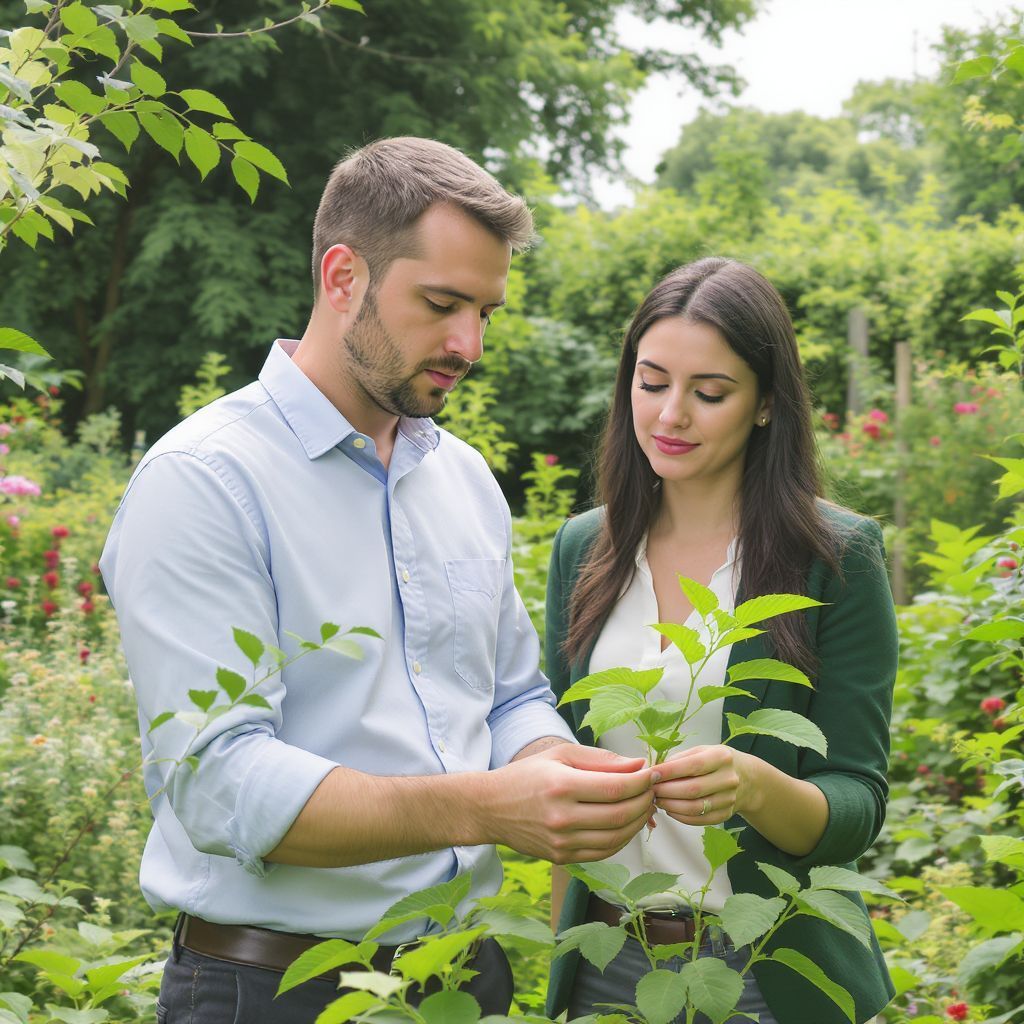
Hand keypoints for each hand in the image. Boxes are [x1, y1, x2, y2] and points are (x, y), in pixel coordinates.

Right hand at [482, 744, 655, 863]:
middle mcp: (562, 817)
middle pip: (620, 814)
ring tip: (643, 805)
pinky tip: (626, 823)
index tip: (652, 773)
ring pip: (616, 837)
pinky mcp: (562, 857)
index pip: (616, 787)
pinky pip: (604, 852)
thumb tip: (638, 766)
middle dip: (644, 801)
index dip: (641, 782)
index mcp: (562, 786)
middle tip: (652, 789)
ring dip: (638, 822)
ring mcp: (562, 842)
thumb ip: (601, 760)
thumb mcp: (561, 755)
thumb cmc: (528, 775)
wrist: (491, 808)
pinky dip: (622, 839)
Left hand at [652, 745, 758, 826]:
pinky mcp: (726, 815)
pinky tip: (670, 810)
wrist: (748, 778)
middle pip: (692, 789)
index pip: (692, 765)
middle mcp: (728, 778)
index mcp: (721, 757)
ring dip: (671, 805)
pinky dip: (681, 817)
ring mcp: (729, 799)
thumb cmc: (717, 761)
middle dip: (666, 791)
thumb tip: (655, 769)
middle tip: (651, 789)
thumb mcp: (702, 751)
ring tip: (658, 800)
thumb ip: (680, 758)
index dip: (669, 771)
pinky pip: (700, 819)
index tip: (651, 774)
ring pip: (695, 807)